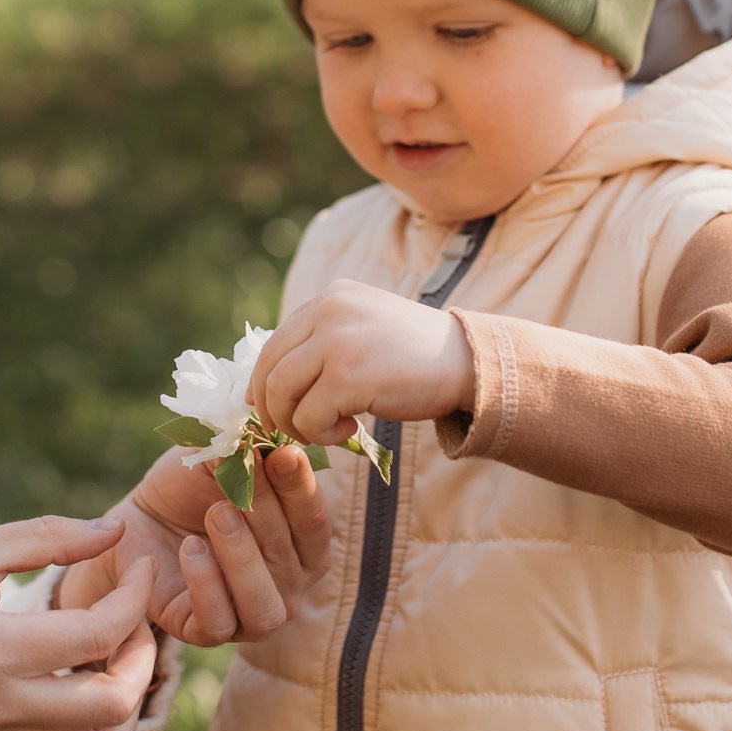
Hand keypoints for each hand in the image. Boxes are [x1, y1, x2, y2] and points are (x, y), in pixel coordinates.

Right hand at [0, 515, 158, 730]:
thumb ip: (44, 537)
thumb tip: (115, 530)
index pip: (96, 634)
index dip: (134, 597)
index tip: (139, 567)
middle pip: (112, 706)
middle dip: (143, 656)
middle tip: (134, 618)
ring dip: (129, 704)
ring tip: (117, 658)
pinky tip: (92, 689)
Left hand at [80, 440, 331, 645]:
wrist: (141, 518)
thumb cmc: (193, 487)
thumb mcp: (222, 459)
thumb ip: (249, 450)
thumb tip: (265, 430)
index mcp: (304, 548)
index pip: (315, 525)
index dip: (302, 490)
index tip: (283, 453)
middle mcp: (287, 588)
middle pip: (289, 562)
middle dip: (266, 513)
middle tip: (239, 475)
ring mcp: (249, 616)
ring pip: (264, 608)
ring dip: (242, 558)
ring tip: (216, 514)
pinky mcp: (204, 631)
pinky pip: (218, 624)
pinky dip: (206, 585)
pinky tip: (190, 548)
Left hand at [250, 280, 474, 445]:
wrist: (468, 363)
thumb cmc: (417, 355)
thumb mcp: (365, 329)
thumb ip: (325, 340)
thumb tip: (274, 381)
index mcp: (330, 297)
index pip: (274, 342)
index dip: (263, 381)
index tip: (267, 407)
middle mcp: (328, 310)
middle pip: (269, 367)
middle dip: (272, 408)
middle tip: (291, 431)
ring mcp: (336, 341)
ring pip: (281, 392)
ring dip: (296, 423)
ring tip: (325, 431)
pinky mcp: (347, 375)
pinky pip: (308, 416)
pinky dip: (320, 434)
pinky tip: (348, 432)